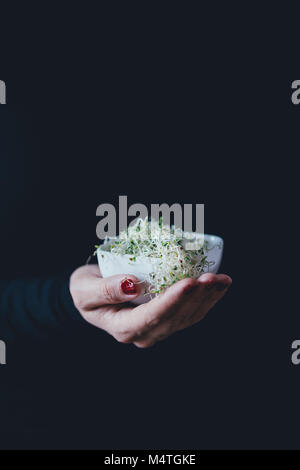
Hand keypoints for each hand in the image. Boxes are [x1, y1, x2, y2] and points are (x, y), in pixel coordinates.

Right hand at [70, 265, 231, 347]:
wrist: (92, 295)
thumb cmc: (85, 290)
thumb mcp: (84, 290)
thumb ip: (104, 290)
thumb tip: (131, 285)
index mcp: (124, 328)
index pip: (152, 316)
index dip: (172, 301)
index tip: (187, 283)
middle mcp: (145, 333)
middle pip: (176, 318)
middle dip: (196, 297)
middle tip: (211, 276)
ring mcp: (159, 328)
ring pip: (188, 317)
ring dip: (207, 298)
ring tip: (221, 279)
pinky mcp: (168, 318)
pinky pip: (191, 312)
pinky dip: (208, 298)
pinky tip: (219, 284)